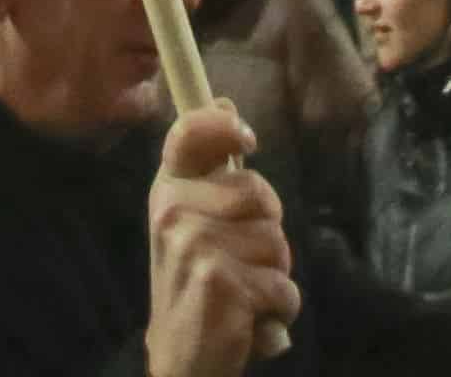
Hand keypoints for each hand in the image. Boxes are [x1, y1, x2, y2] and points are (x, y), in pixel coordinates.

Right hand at [142, 103, 299, 376]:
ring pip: (277, 240)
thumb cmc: (195, 286)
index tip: (248, 138)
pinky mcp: (219, 280)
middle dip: (268, 231)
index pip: (189, 133)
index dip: (223, 125)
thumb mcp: (192, 222)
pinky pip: (283, 285)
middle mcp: (173, 213)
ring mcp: (194, 245)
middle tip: (240, 261)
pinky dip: (280, 308)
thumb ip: (210, 170)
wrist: (180, 360)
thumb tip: (225, 98)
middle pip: (259, 193)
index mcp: (167, 192)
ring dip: (275, 274)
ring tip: (245, 293)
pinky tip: (254, 321)